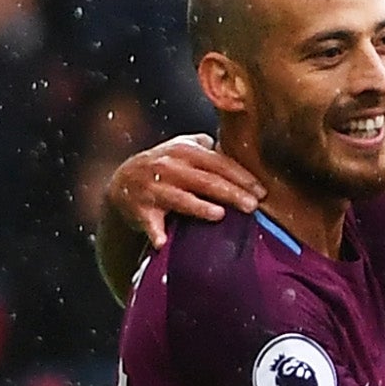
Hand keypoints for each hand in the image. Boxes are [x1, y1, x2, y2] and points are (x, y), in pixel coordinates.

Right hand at [103, 134, 261, 250]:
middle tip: (252, 206)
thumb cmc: (163, 167)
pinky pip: (150, 223)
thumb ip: (209, 146)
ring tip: (219, 215)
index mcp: (184, 151)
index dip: (241, 176)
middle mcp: (168, 167)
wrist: (122, 183)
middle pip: (205, 181)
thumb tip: (241, 143)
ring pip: (180, 199)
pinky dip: (155, 233)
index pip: (218, 163)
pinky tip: (162, 242)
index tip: (261, 191)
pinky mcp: (141, 211)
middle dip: (230, 193)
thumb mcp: (182, 148)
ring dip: (198, 207)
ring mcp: (153, 189)